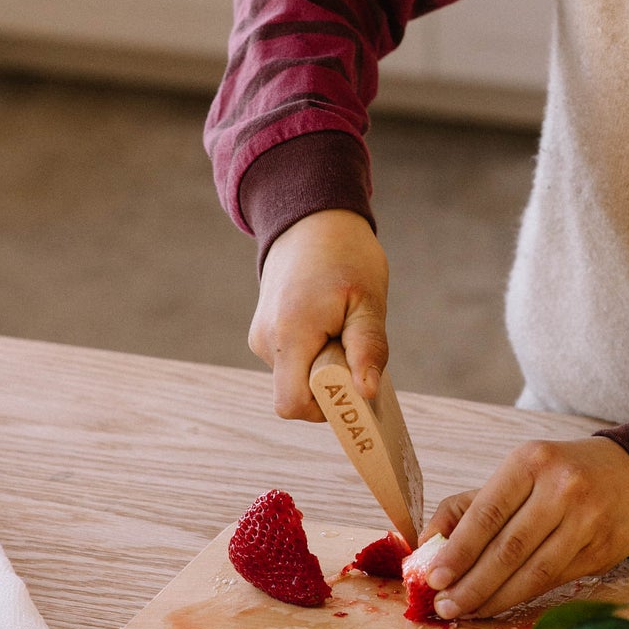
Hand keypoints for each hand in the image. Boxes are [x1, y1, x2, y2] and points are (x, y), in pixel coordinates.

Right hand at [248, 209, 389, 419]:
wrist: (310, 221)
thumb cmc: (345, 256)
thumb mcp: (368, 300)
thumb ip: (368, 348)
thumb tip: (366, 392)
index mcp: (289, 333)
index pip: (293, 404)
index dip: (326, 407)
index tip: (355, 383)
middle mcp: (265, 341)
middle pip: (297, 395)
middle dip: (331, 385)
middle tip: (353, 345)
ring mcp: (261, 338)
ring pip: (297, 380)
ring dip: (325, 368)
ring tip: (341, 327)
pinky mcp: (265, 336)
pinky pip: (293, 364)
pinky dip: (315, 356)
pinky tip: (329, 326)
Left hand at [417, 437, 628, 618]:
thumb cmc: (560, 475)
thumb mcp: (517, 473)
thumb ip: (468, 506)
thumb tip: (427, 543)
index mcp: (531, 461)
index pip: (487, 513)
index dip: (458, 550)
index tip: (433, 578)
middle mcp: (562, 488)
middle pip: (509, 548)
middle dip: (472, 583)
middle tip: (444, 605)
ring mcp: (587, 520)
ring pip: (533, 571)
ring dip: (495, 598)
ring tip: (467, 611)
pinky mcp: (603, 549)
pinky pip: (555, 580)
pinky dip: (523, 597)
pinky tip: (500, 604)